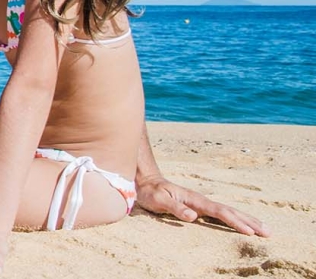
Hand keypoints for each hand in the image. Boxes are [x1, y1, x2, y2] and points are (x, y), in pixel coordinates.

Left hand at [136, 174, 269, 236]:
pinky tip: (242, 224)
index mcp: (196, 200)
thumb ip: (176, 208)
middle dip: (250, 222)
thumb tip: (194, 217)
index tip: (250, 232)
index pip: (220, 212)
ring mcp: (202, 203)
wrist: (147, 182)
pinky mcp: (199, 206)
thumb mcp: (159, 201)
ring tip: (263, 229)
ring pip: (229, 212)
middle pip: (231, 212)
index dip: (236, 223)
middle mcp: (202, 201)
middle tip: (268, 232)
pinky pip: (222, 214)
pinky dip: (235, 219)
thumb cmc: (151, 192)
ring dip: (247, 220)